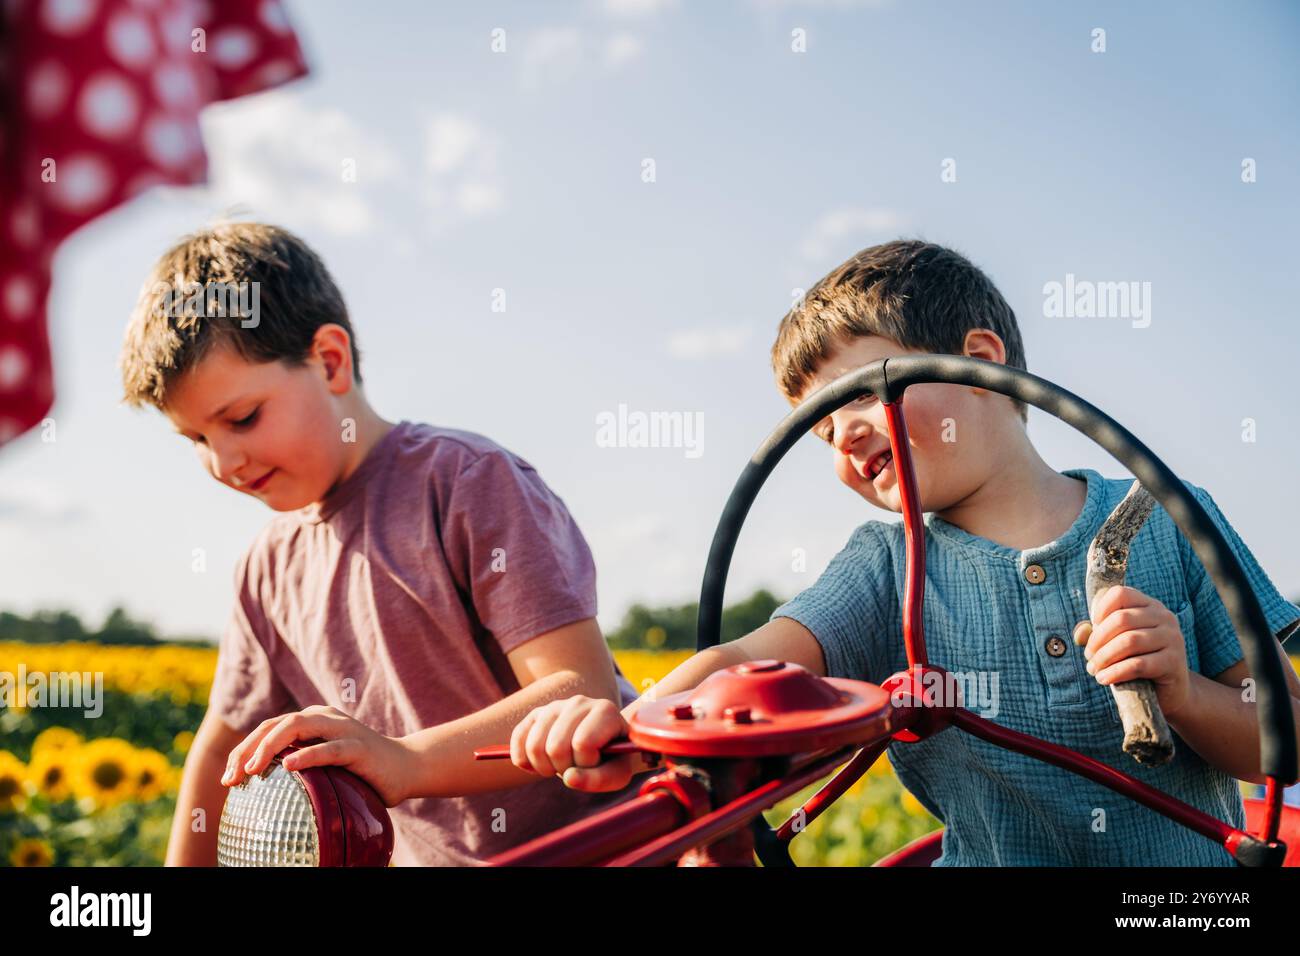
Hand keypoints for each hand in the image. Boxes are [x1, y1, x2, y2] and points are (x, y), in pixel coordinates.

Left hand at [219, 704, 412, 806]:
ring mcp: (342, 729)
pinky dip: (308, 755)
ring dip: (269, 747)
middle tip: (230, 778)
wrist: (407, 767)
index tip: (227, 779)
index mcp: (313, 720)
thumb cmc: (362, 770)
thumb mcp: (325, 764)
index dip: (243, 750)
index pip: (268, 728)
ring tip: (252, 770)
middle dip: (248, 749)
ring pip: (297, 727)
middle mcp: (324, 717)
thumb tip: (259, 790)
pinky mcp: (359, 746)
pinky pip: (330, 748)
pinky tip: (289, 766)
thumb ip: (300, 766)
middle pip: (276, 724)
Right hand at [509, 695, 652, 791]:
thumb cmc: (613, 761)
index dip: (587, 764)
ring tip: (561, 766)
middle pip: (556, 747)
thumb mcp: (617, 774)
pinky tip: (540, 765)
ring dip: (545, 768)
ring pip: (534, 746)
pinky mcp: (536, 714)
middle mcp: (579, 702)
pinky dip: (523, 760)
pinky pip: (518, 739)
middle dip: (565, 768)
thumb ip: (600, 779)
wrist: (604, 746)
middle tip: (577, 767)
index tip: (597, 762)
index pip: (582, 744)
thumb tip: (569, 778)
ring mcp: (555, 706)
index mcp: (605, 711)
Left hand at [1073, 585, 1191, 717]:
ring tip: (1093, 669)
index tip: (1093, 628)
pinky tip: (1103, 678)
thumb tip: (1080, 634)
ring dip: (1104, 657)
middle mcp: (1164, 617)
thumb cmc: (1138, 660)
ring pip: (1129, 641)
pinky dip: (1115, 672)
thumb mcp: (1116, 642)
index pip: (1121, 594)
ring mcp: (1173, 638)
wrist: (1170, 691)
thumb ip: (1096, 633)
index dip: (1101, 609)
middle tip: (1089, 656)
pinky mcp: (1174, 662)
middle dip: (1098, 639)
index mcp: (1150, 606)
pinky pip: (1138, 665)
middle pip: (1122, 619)